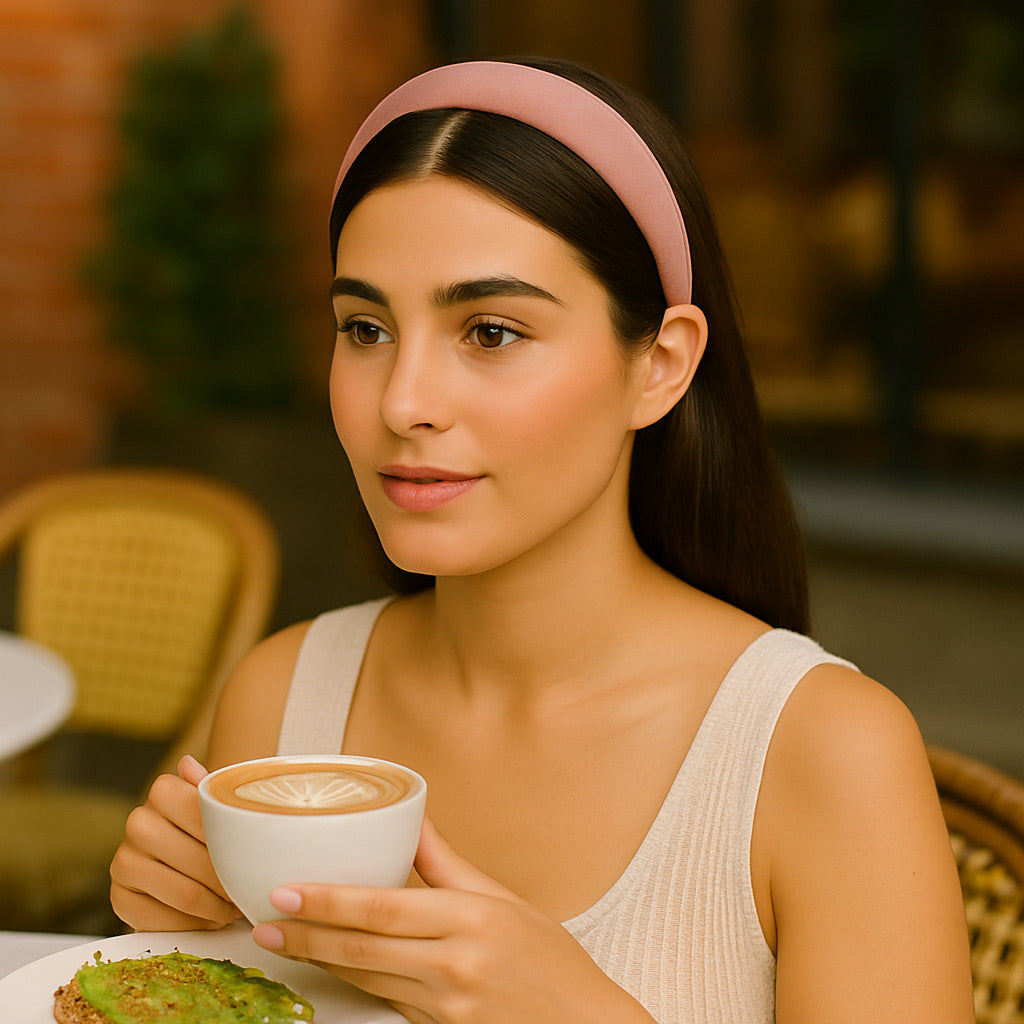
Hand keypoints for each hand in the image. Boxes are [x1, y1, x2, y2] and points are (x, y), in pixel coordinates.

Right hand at [110, 755, 241, 930]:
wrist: (181, 862)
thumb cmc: (210, 829)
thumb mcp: (218, 805)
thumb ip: (211, 788)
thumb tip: (187, 763)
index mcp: (163, 791)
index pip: (204, 817)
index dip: (233, 844)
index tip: (253, 860)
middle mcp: (137, 822)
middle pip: (195, 859)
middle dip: (227, 882)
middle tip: (248, 893)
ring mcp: (123, 860)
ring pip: (181, 891)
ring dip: (214, 907)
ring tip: (234, 909)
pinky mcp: (118, 897)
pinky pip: (160, 919)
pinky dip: (192, 924)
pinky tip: (210, 919)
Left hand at [252, 819, 654, 1023]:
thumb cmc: (550, 958)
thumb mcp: (504, 899)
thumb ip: (447, 863)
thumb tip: (413, 820)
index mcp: (470, 919)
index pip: (382, 907)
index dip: (327, 902)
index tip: (285, 893)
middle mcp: (454, 965)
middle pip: (362, 950)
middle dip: (306, 937)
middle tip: (262, 923)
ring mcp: (445, 1007)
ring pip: (366, 980)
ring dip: (321, 961)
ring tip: (283, 942)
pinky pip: (387, 1004)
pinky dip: (357, 984)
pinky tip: (333, 968)